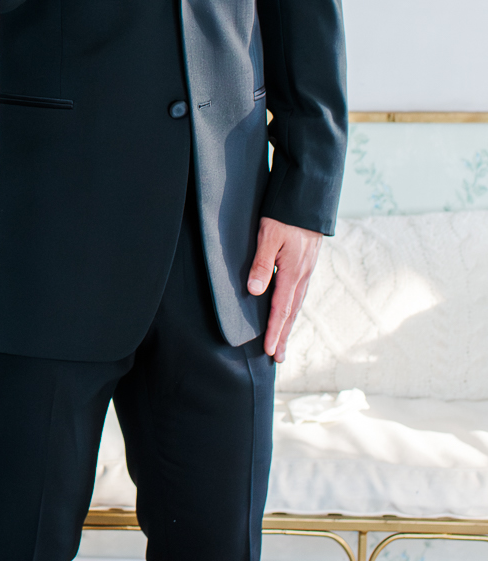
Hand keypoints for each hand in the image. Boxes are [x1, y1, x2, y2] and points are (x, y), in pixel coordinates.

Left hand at [247, 217, 322, 361]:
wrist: (307, 202)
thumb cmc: (284, 215)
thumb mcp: (267, 235)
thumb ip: (260, 263)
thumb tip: (254, 291)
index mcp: (292, 272)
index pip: (281, 308)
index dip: (274, 330)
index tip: (269, 350)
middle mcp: (301, 276)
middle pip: (291, 313)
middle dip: (283, 336)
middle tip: (278, 359)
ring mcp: (305, 272)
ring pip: (296, 305)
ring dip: (288, 326)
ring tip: (282, 345)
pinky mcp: (304, 267)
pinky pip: (298, 295)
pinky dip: (292, 311)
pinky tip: (288, 316)